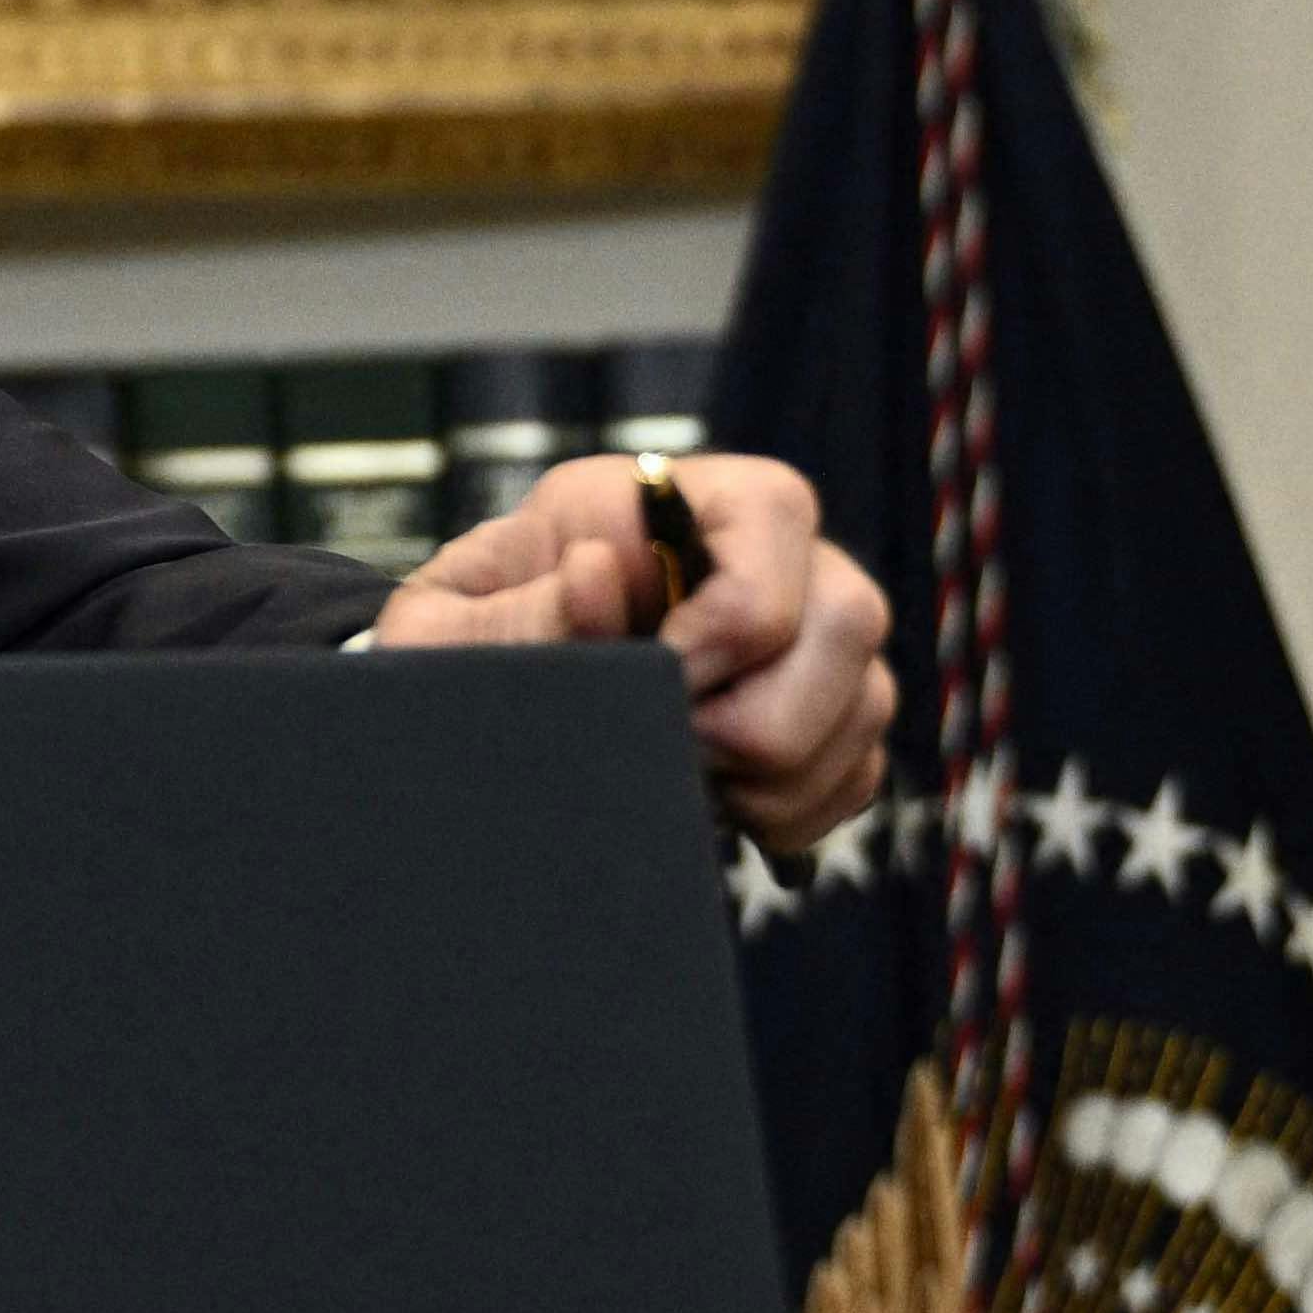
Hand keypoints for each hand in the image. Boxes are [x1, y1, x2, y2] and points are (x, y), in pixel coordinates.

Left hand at [371, 451, 891, 852]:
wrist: (471, 699)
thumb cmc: (458, 644)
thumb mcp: (446, 628)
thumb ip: (520, 611)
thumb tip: (598, 572)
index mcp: (655, 502)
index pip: (771, 508)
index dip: (737, 612)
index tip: (663, 679)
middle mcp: (753, 555)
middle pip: (850, 613)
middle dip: (763, 714)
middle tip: (674, 746)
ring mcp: (800, 636)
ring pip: (866, 698)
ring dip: (778, 773)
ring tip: (684, 779)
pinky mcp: (818, 718)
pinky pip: (857, 769)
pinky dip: (793, 811)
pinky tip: (717, 807)